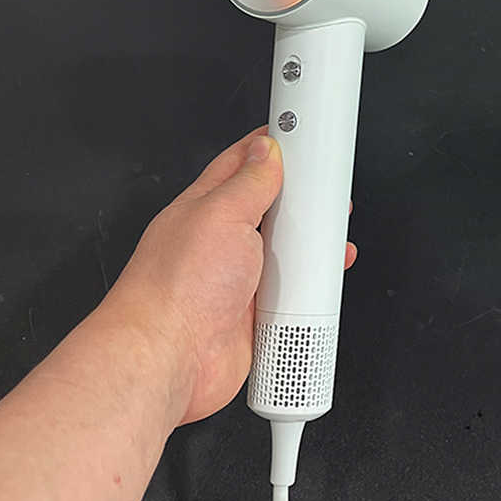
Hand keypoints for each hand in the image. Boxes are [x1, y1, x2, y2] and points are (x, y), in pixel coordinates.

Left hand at [111, 126, 356, 424]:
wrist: (170, 359)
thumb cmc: (176, 288)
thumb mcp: (220, 215)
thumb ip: (248, 183)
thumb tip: (267, 153)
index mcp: (207, 208)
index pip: (242, 165)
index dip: (270, 149)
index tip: (299, 140)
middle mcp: (222, 242)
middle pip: (271, 211)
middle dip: (300, 204)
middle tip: (327, 196)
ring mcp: (239, 279)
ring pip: (286, 254)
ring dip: (309, 250)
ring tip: (330, 242)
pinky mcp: (254, 313)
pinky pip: (291, 294)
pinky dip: (310, 290)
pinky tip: (320, 287)